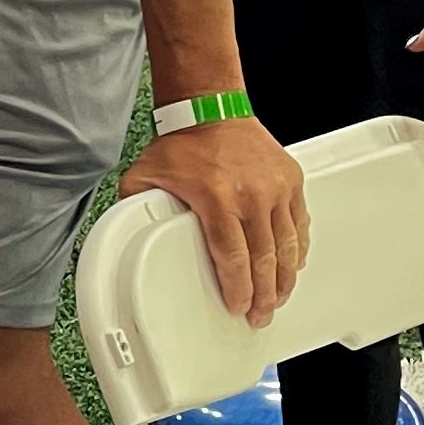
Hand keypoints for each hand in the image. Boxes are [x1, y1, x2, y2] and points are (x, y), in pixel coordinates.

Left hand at [118, 116, 305, 324]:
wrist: (210, 109)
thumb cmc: (182, 143)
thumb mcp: (146, 176)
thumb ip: (135, 208)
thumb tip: (123, 235)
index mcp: (216, 198)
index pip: (233, 256)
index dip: (239, 288)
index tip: (239, 307)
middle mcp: (251, 195)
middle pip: (265, 259)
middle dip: (264, 294)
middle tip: (260, 315)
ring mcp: (276, 188)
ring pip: (288, 245)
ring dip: (284, 278)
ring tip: (277, 298)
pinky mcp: (290, 181)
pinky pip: (299, 223)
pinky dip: (297, 248)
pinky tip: (292, 266)